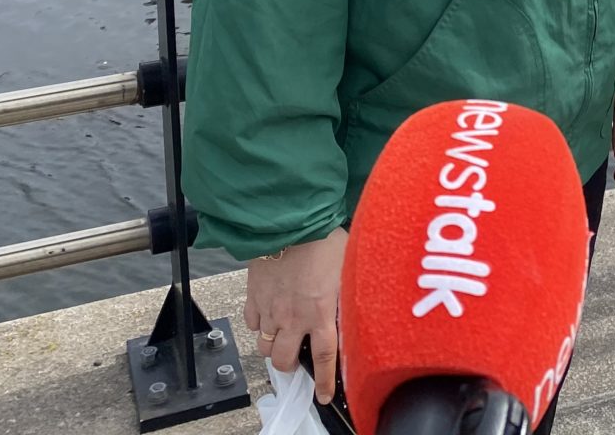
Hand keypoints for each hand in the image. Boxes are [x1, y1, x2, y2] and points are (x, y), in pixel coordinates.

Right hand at [244, 230, 347, 389]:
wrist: (288, 219)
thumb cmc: (323, 238)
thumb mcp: (349, 266)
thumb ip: (351, 290)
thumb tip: (363, 302)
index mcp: (320, 313)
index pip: (323, 357)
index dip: (323, 381)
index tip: (323, 396)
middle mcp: (293, 317)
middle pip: (284, 360)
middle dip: (289, 366)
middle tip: (296, 358)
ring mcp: (270, 307)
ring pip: (265, 344)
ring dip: (273, 345)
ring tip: (282, 335)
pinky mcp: (253, 294)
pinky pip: (251, 322)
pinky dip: (258, 324)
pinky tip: (268, 314)